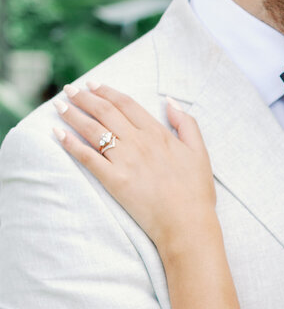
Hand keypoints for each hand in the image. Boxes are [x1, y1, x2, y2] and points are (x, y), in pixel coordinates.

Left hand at [54, 83, 215, 251]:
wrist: (187, 223)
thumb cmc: (196, 191)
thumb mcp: (199, 151)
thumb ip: (186, 123)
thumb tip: (170, 101)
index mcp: (158, 133)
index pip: (126, 104)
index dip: (107, 91)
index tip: (93, 85)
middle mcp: (138, 142)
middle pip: (105, 112)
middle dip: (84, 98)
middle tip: (69, 90)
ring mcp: (124, 160)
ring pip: (92, 130)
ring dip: (73, 115)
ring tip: (59, 106)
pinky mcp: (113, 180)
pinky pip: (87, 157)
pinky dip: (71, 144)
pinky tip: (58, 134)